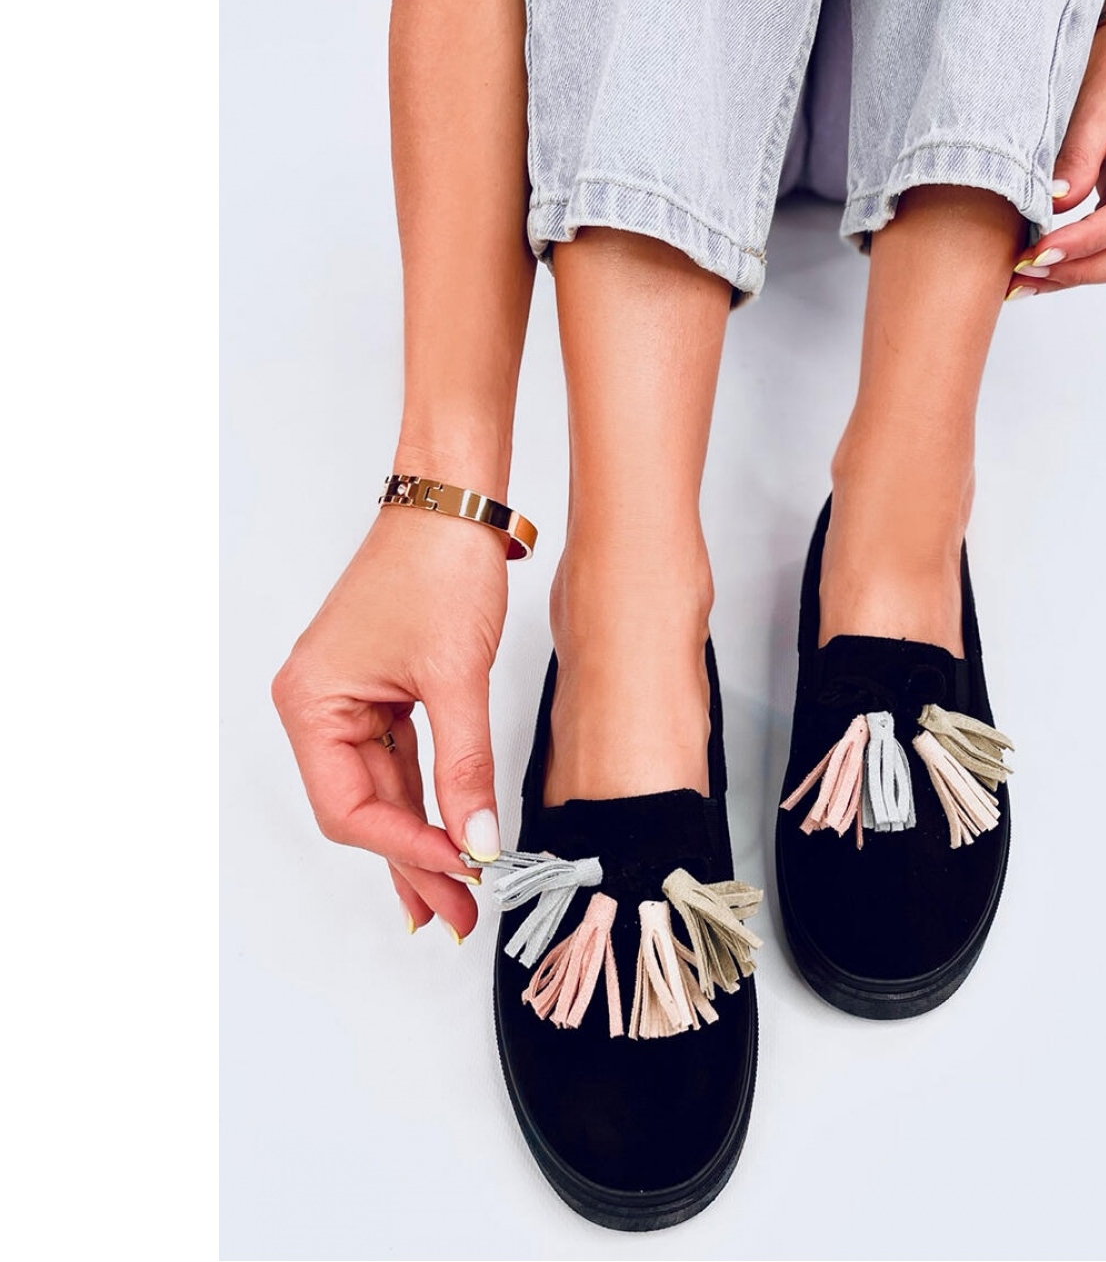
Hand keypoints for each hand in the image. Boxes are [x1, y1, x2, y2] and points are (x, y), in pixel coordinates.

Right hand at [271, 503, 509, 939]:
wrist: (454, 505)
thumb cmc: (438, 568)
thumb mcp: (456, 678)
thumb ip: (464, 766)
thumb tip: (478, 841)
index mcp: (312, 704)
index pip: (349, 807)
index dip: (406, 847)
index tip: (463, 871)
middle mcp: (319, 708)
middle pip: (362, 809)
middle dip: (413, 861)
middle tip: (456, 915)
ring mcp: (348, 703)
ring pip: (384, 794)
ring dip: (423, 841)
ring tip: (459, 897)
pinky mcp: (382, 695)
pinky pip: (401, 765)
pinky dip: (428, 802)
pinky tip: (450, 842)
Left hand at [1011, 20, 1105, 292]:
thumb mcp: (1094, 106)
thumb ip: (1076, 161)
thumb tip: (1051, 209)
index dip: (1088, 240)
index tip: (1042, 252)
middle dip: (1083, 270)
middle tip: (1027, 276)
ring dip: (1080, 273)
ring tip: (1026, 280)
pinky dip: (1084, 260)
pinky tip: (1044, 267)